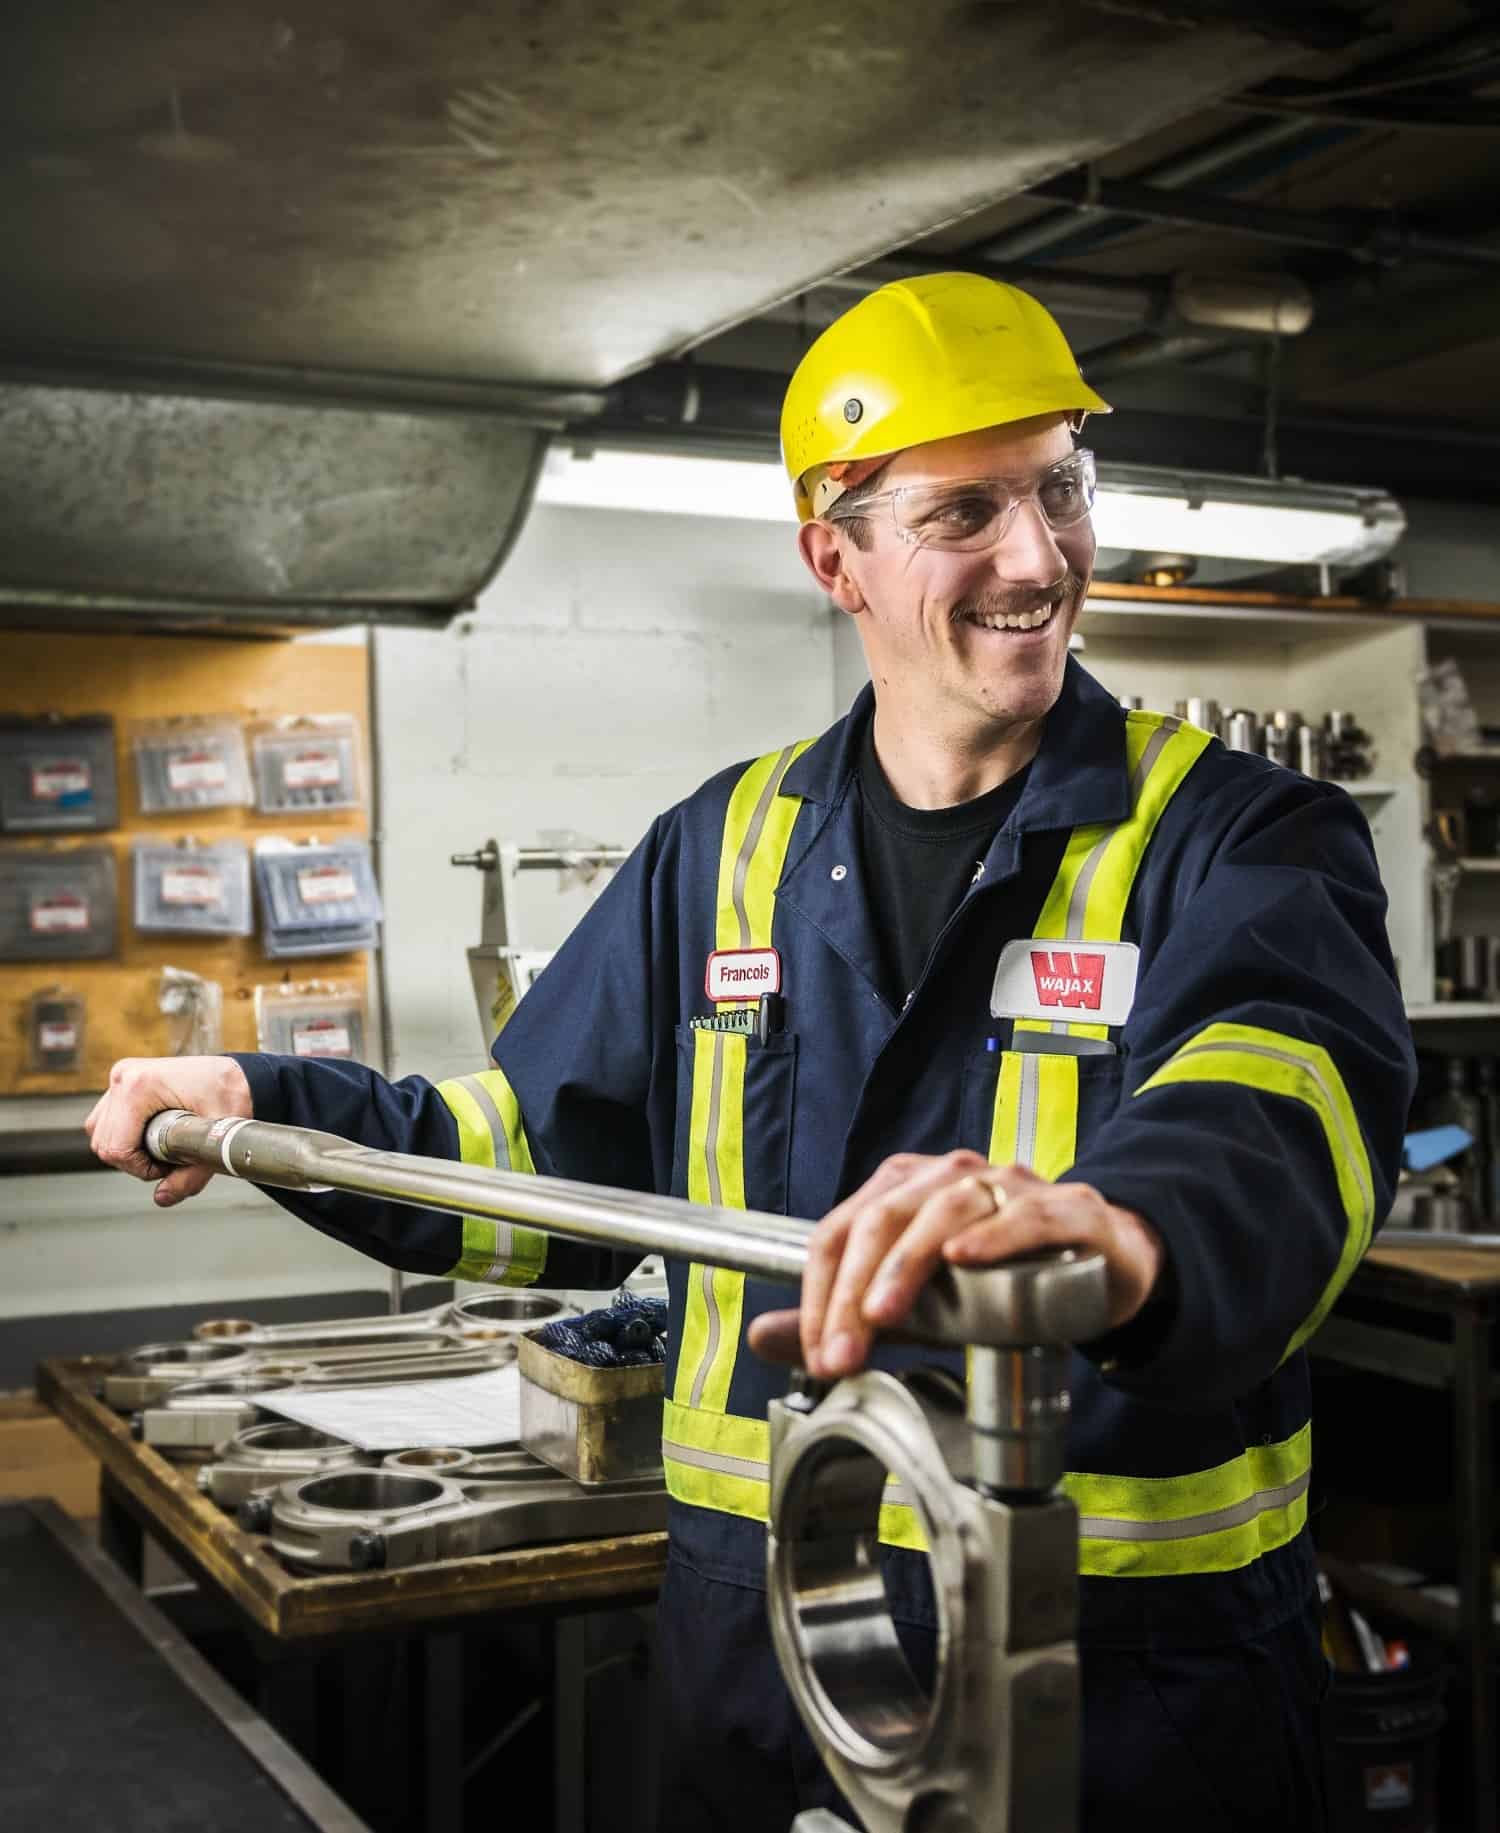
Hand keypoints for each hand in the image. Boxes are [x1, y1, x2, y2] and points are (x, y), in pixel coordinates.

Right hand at [85, 1056, 252, 1207]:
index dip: (140, 1168)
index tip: (167, 1167)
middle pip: (104, 1143)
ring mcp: (120, 1077)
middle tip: (169, 1158)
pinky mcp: (122, 1081)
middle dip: (134, 1161)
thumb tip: (163, 1197)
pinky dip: (124, 1135)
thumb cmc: (230, 1095)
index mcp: (140, 1086)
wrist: (237, 1074)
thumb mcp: (217, 1138)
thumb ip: (191, 1175)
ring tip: (162, 1145)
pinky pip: (105, 1120)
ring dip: (127, 1149)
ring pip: (100, 1132)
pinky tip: (152, 1134)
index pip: (116, 1148)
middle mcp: (123, 1077)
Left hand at [746, 1149, 1163, 1376]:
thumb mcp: (917, 1305)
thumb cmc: (1003, 1279)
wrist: (1106, 1266)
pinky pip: (1023, 1213)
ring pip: (944, 1209)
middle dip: (853, 1290)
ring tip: (884, 1315)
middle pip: (883, 1218)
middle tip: (841, 1353)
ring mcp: (1010, 1186)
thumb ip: (847, 1317)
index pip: (842, 1230)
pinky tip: (965, 1259)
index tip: (817, 1353)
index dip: (821, 1293)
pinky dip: (992, 1234)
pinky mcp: (1067, 1209)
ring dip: (907, 1264)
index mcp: (906, 1188)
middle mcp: (951, 1176)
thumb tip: (765, 1336)